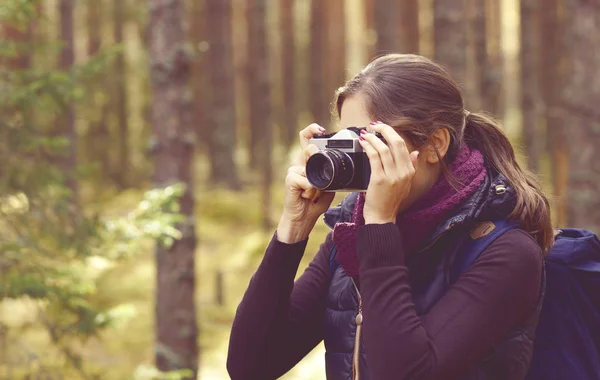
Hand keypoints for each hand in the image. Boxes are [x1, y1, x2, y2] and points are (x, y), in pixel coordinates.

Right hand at [278, 124, 335, 242]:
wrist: (304, 217)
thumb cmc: (316, 200)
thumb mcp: (330, 184)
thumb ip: (333, 173)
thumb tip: (343, 164)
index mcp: (309, 161)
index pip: (307, 138)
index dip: (312, 130)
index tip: (322, 130)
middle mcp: (300, 162)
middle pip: (307, 146)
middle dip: (316, 153)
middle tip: (319, 164)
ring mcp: (293, 170)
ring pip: (309, 165)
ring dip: (317, 182)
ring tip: (314, 192)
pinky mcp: (290, 179)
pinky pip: (305, 179)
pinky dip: (311, 189)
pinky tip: (307, 195)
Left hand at [359, 122, 418, 224]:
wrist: (382, 217)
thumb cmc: (390, 201)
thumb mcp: (405, 183)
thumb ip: (410, 166)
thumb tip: (415, 152)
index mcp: (410, 171)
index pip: (403, 146)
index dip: (392, 133)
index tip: (383, 127)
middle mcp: (403, 172)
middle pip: (396, 142)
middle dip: (384, 130)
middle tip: (374, 125)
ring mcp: (392, 176)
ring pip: (383, 148)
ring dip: (373, 138)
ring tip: (366, 134)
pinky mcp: (379, 179)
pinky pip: (374, 157)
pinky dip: (368, 147)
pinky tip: (363, 143)